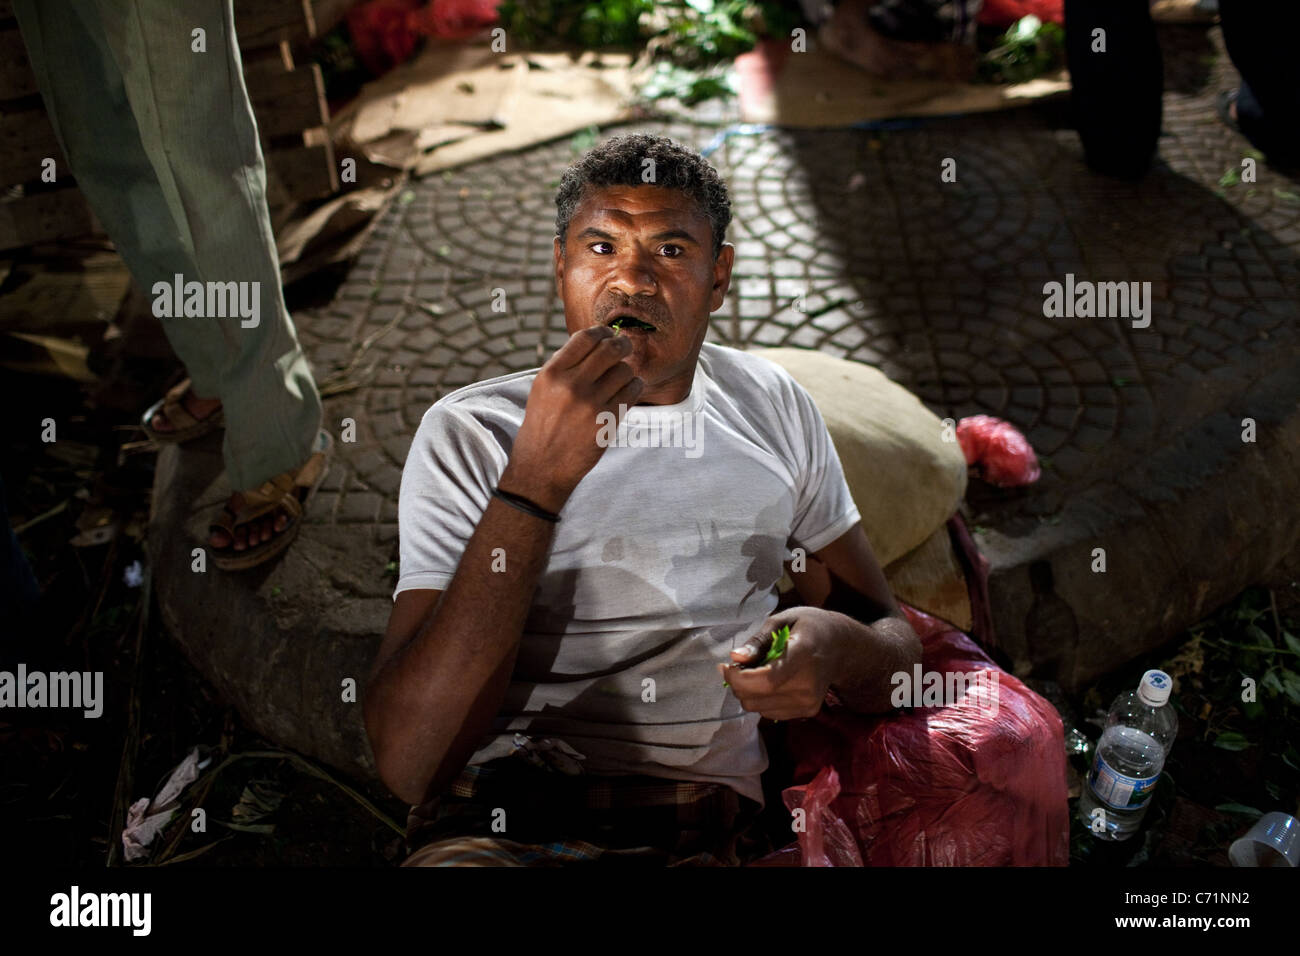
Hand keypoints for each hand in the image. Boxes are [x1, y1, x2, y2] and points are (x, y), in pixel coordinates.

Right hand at [500, 325, 642, 511]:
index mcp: (552, 373)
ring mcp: (590, 403)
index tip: (609, 334)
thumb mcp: (543, 389)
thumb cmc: (544, 424)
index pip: (585, 337)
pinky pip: (632, 392)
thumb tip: (597, 340)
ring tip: (621, 379)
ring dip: (627, 371)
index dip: (603, 331)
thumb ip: (566, 365)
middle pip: (610, 349)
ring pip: (624, 370)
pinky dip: (634, 387)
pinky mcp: (606, 420)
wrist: (542, 466)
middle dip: (622, 345)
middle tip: (625, 347)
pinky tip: (628, 391)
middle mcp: (571, 385)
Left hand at [718, 607, 842, 720]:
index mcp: (803, 653)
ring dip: (747, 692)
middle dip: (737, 683)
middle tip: (737, 665)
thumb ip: (757, 641)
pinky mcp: (808, 712)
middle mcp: (808, 684)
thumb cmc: (808, 627)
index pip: (767, 679)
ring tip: (756, 672)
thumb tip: (735, 658)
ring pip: (757, 708)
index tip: (726, 665)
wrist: (841, 647)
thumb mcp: (782, 620)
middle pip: (756, 697)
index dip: (739, 677)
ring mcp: (809, 702)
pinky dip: (760, 699)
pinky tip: (768, 682)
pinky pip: (768, 712)